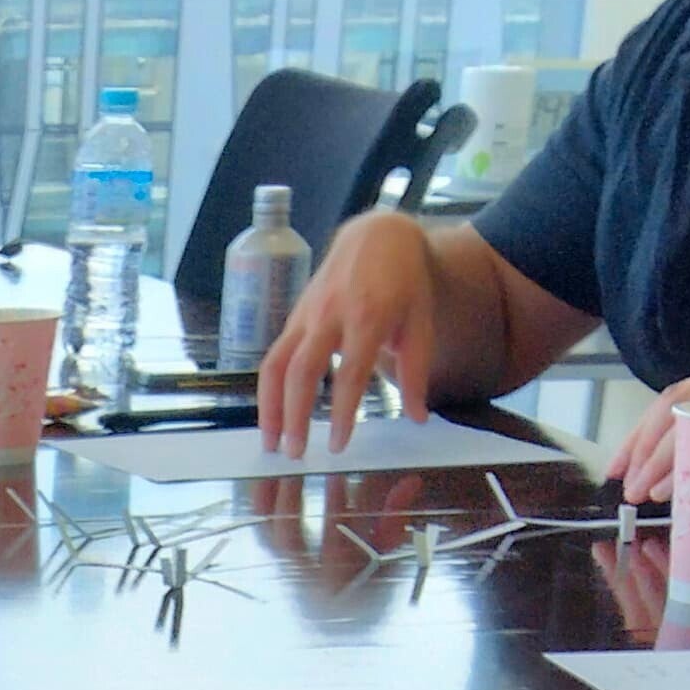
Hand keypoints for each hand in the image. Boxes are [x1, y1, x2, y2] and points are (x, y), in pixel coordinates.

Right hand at [255, 214, 437, 455]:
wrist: (378, 236)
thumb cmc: (404, 282)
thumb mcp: (421, 323)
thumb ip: (416, 372)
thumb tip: (417, 418)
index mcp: (368, 317)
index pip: (350, 373)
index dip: (342, 412)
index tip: (338, 445)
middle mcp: (330, 315)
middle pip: (302, 371)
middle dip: (294, 415)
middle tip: (295, 453)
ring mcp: (307, 314)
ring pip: (276, 364)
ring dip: (268, 406)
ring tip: (270, 442)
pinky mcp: (294, 316)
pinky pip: (274, 356)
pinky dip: (268, 390)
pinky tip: (271, 416)